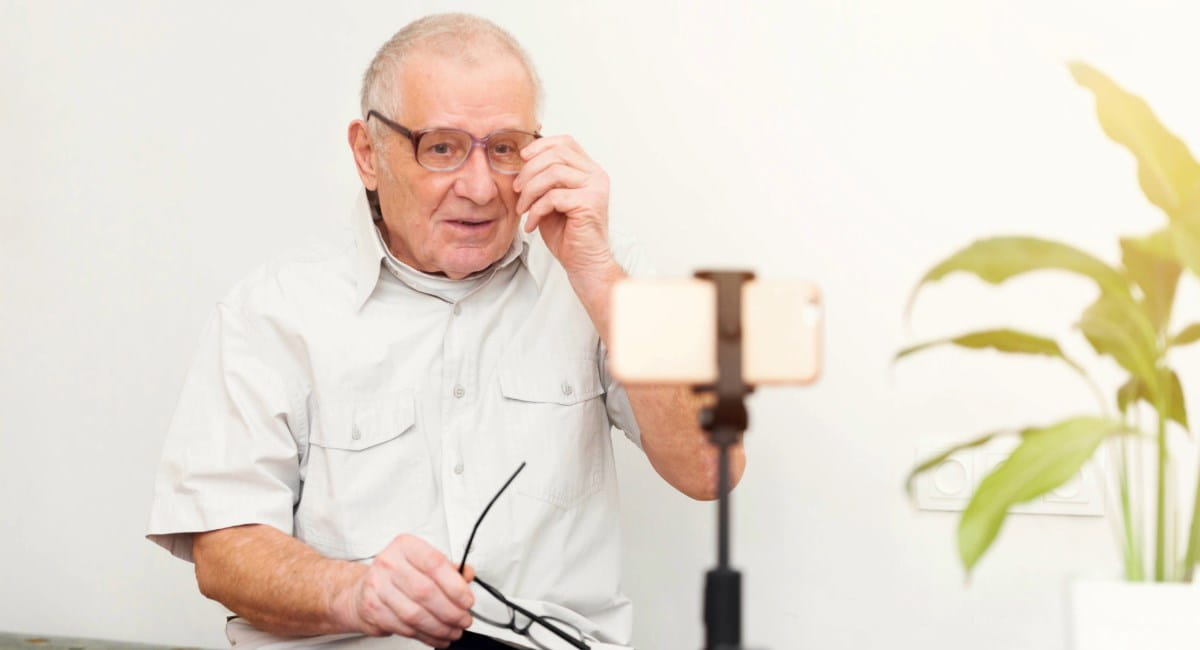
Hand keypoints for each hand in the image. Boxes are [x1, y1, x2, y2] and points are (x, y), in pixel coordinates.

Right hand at [332, 534, 475, 647]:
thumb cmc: (397, 574)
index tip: (468, 600)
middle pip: (426, 592)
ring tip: (453, 631)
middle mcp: (389, 563)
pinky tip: (437, 636)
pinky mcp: (373, 609)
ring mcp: (378, 586)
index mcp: (406, 546)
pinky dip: (426, 636)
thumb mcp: (423, 563)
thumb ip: (448, 569)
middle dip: (451, 611)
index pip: (435, 564)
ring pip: (415, 614)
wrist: (363, 591)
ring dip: (440, 627)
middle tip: (464, 619)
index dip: (455, 586)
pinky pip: (405, 628)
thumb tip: (467, 575)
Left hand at [514, 135, 615, 275]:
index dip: (541, 145)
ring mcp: (595, 188)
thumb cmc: (567, 234)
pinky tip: (531, 224)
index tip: (522, 158)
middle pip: (557, 154)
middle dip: (530, 170)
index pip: (566, 142)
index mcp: (589, 170)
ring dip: (530, 191)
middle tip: (517, 189)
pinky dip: (536, 210)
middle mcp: (596, 175)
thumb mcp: (551, 199)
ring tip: (523, 209)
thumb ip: (544, 178)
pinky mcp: (589, 203)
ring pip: (553, 173)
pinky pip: (553, 196)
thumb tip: (522, 159)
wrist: (583, 262)